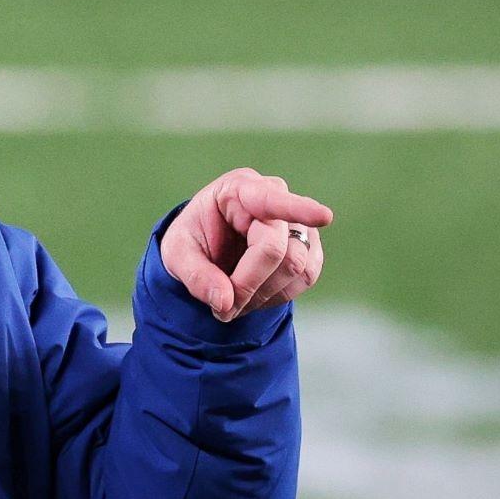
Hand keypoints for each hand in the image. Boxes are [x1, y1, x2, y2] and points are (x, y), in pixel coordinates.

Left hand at [159, 168, 333, 321]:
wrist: (207, 248)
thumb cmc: (193, 242)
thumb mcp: (176, 255)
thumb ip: (196, 277)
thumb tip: (225, 302)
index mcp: (238, 189)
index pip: (270, 200)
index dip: (297, 209)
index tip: (323, 216)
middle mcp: (274, 198)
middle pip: (278, 250)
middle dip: (249, 286)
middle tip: (223, 309)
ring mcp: (296, 221)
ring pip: (297, 266)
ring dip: (263, 294)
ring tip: (235, 300)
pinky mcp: (309, 245)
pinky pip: (307, 276)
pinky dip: (278, 295)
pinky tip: (256, 295)